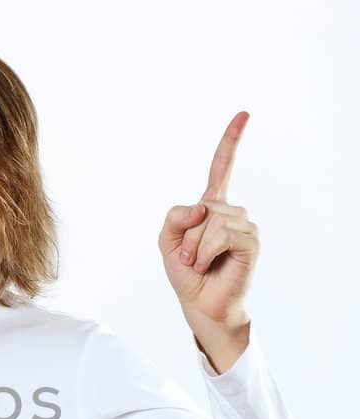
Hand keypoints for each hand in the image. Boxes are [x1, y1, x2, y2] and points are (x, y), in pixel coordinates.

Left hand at [158, 111, 259, 327]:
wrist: (200, 304)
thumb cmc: (187, 273)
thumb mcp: (167, 241)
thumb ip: (174, 216)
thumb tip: (203, 207)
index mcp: (211, 206)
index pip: (222, 167)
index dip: (231, 140)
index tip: (244, 114)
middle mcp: (231, 211)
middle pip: (200, 206)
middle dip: (186, 236)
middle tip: (190, 259)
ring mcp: (243, 224)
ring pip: (209, 220)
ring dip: (195, 247)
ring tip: (200, 264)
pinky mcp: (250, 241)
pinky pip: (221, 233)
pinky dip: (205, 252)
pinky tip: (209, 265)